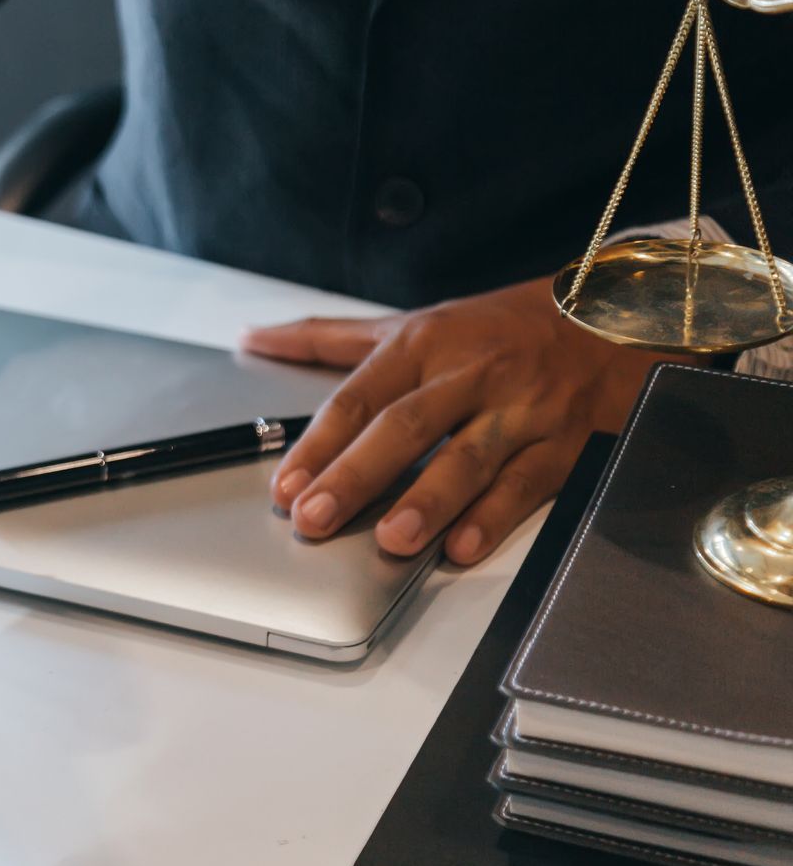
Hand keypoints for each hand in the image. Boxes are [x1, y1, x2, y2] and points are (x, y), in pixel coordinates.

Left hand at [240, 277, 671, 564]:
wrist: (610, 316)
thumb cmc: (495, 328)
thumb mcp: (411, 323)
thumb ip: (330, 338)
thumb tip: (255, 337)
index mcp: (422, 344)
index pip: (359, 397)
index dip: (319, 444)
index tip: (285, 485)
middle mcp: (468, 374)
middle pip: (404, 427)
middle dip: (355, 476)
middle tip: (314, 519)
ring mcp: (519, 409)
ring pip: (467, 457)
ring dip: (427, 501)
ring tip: (389, 541)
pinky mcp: (565, 441)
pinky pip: (527, 483)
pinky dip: (495, 517)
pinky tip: (463, 548)